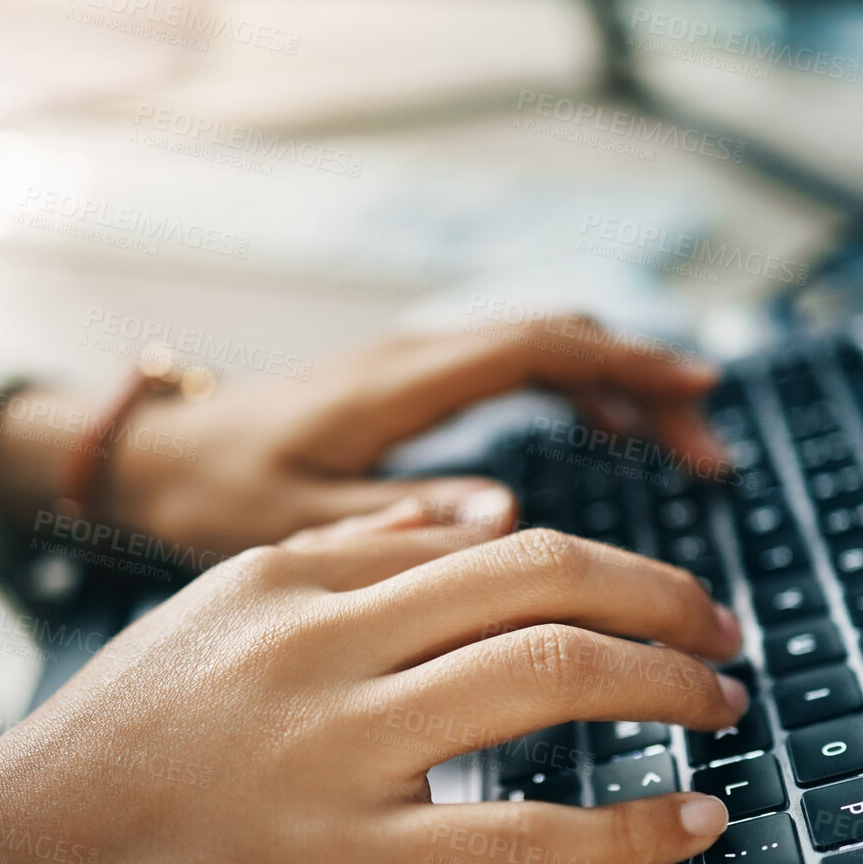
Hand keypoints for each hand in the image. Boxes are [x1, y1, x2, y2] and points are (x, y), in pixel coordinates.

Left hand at [0, 316, 726, 556]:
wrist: (152, 453)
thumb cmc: (214, 492)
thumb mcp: (295, 525)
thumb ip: (398, 522)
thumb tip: (507, 521)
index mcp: (400, 383)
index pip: (540, 348)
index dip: (629, 366)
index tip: (700, 398)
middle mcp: (417, 357)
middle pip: (561, 338)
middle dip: (647, 380)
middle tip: (710, 450)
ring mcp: (416, 364)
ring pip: (544, 348)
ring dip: (619, 386)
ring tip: (681, 450)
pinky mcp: (411, 384)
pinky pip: (515, 366)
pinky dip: (577, 392)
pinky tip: (604, 437)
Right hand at [0, 501, 743, 863]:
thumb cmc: (108, 746)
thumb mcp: (212, 616)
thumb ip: (339, 564)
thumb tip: (458, 525)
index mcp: (293, 578)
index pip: (495, 540)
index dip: (610, 566)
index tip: (665, 599)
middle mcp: (320, 641)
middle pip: (541, 578)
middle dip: (664, 601)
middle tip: (724, 635)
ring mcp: (331, 749)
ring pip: (547, 677)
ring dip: (666, 685)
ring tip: (720, 706)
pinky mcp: (338, 863)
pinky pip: (520, 838)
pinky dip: (628, 830)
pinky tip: (690, 824)